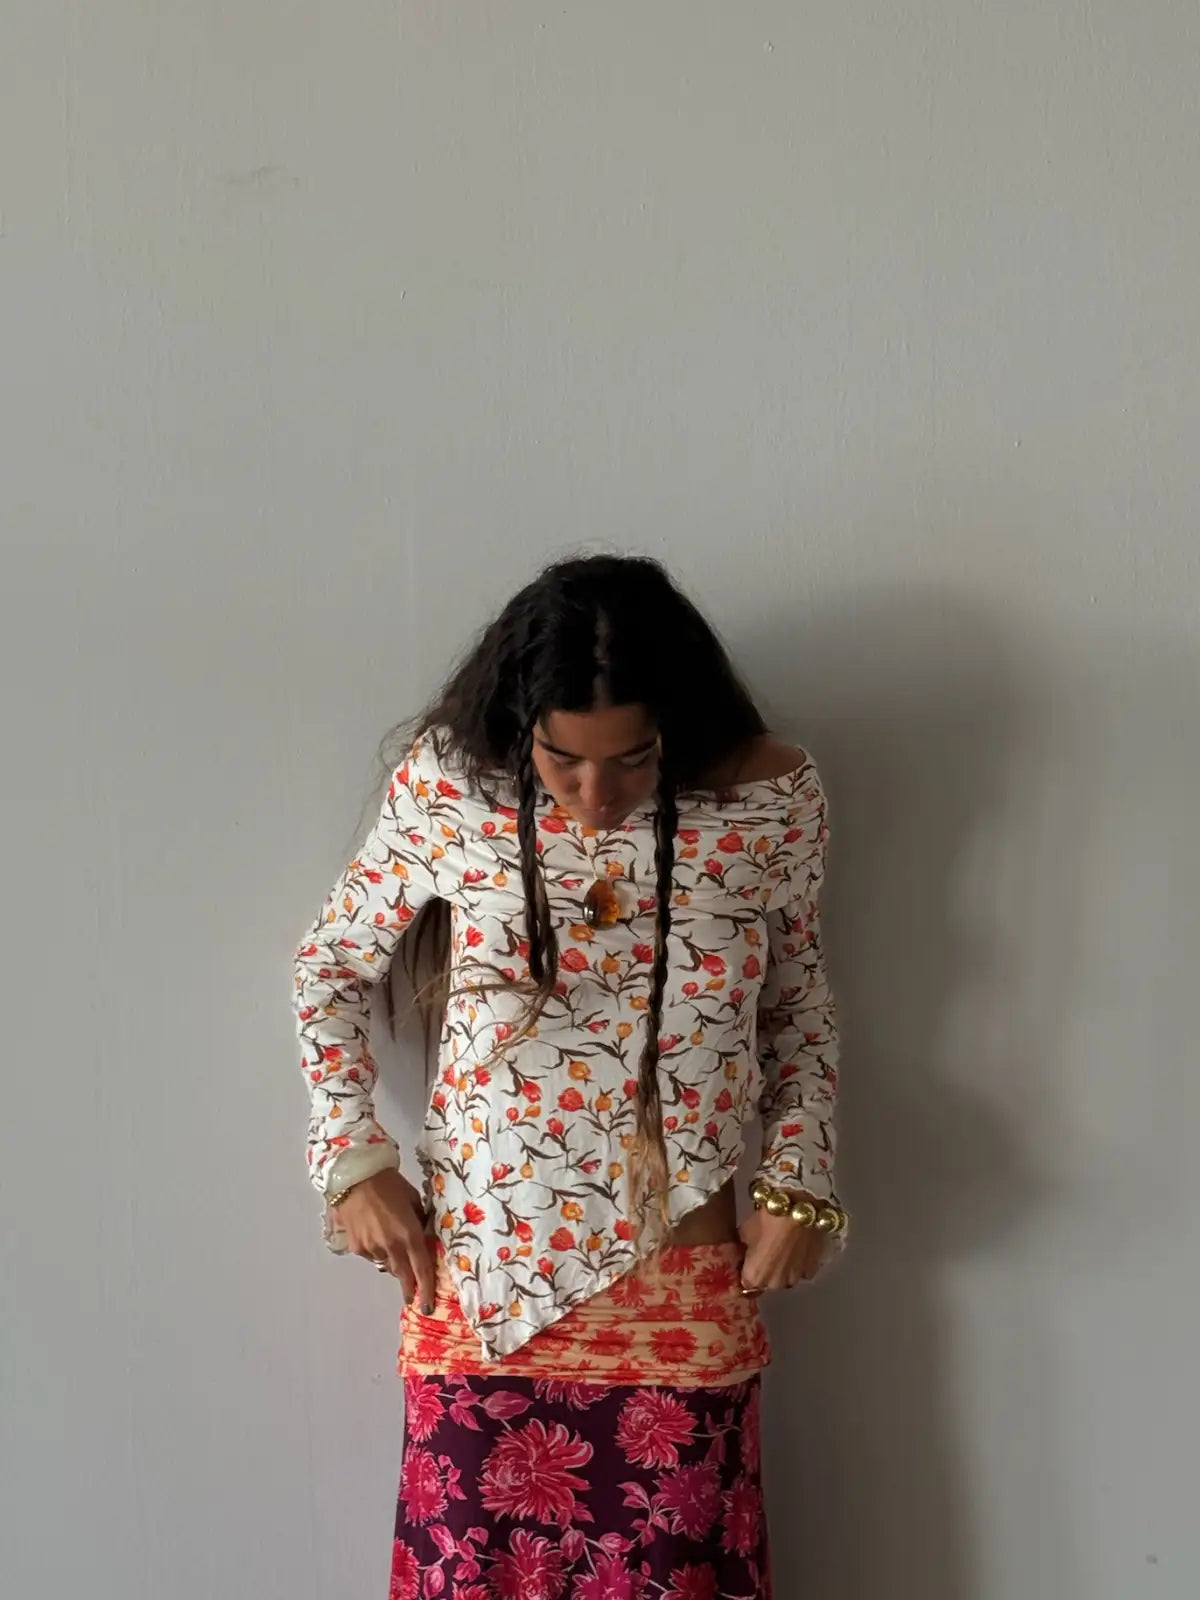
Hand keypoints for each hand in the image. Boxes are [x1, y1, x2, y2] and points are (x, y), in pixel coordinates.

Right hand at [335, 1170, 436, 1312]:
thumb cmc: (390, 1184)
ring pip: (387, 1265)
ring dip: (394, 1263)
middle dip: (409, 1288)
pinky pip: (372, 1256)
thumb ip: (419, 1221)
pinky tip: (377, 1237)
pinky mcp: (356, 1247)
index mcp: (409, 1234)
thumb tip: (423, 1234)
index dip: (426, 1289)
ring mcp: (372, 1248)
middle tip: (413, 1298)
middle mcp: (391, 1246)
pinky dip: (378, 1252)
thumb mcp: (413, 1200)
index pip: (422, 1268)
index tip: (428, 1305)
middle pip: (403, 1275)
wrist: (355, 1177)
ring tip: (394, 1251)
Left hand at [738, 1199, 833, 1292]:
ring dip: (782, 1267)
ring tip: (782, 1246)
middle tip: (765, 1249)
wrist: (801, 1210)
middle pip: (765, 1282)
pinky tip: (796, 1246)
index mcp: (754, 1278)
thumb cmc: (769, 1220)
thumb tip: (741, 1251)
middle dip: (764, 1270)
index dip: (746, 1270)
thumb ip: (740, 1247)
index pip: (745, 1283)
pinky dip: (798, 1263)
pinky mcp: (812, 1270)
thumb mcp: (744, 1230)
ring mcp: (795, 1279)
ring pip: (784, 1277)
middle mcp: (774, 1284)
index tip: (746, 1259)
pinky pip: (800, 1271)